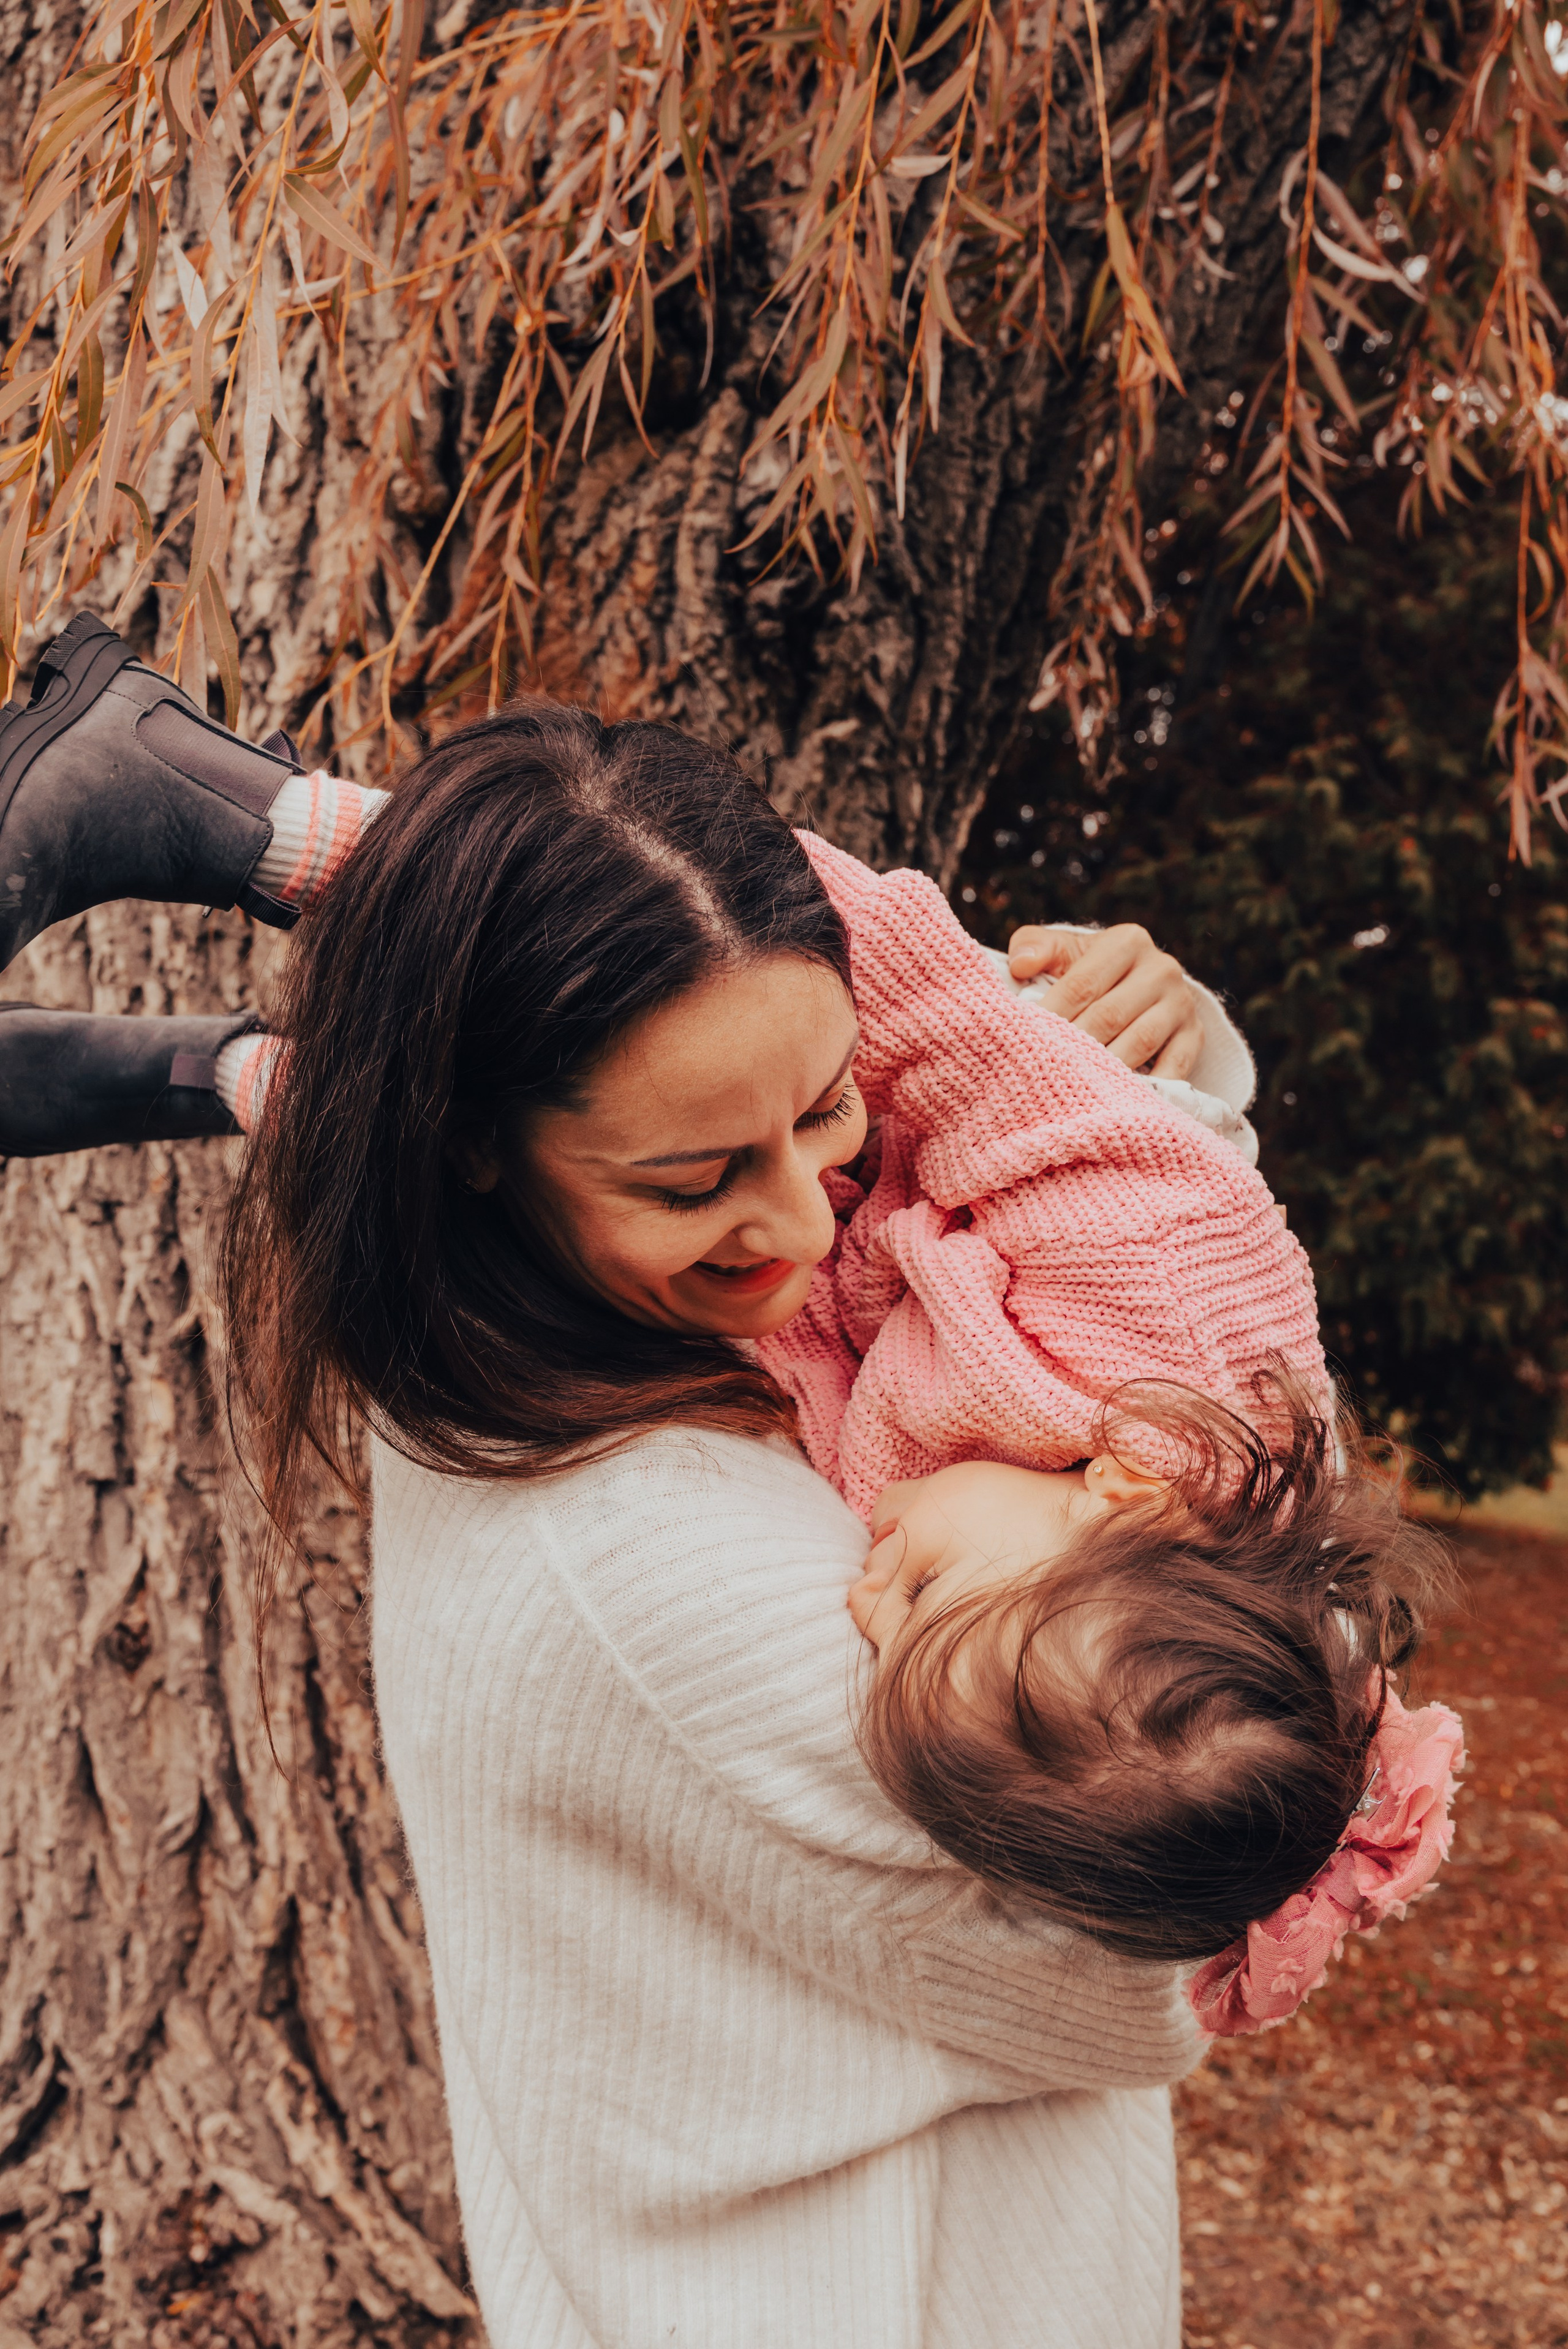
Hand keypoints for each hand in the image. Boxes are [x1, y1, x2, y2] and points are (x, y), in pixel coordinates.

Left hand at [1006, 922, 1203, 1077]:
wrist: (1135, 987)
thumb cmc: (1085, 971)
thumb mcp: (1060, 951)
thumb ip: (1034, 948)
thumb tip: (1021, 966)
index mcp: (1127, 941)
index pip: (1083, 984)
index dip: (1053, 1014)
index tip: (1026, 1040)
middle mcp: (1162, 968)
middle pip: (1110, 1015)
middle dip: (1075, 1046)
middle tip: (1044, 1071)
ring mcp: (1182, 1003)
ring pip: (1139, 1043)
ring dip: (1106, 1069)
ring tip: (1074, 1089)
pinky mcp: (1195, 1036)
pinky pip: (1173, 1067)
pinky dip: (1148, 1088)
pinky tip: (1120, 1103)